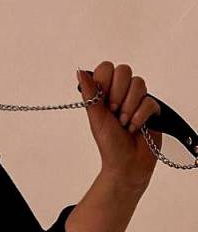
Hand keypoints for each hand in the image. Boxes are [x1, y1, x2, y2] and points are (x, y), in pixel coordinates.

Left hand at [77, 62, 161, 188]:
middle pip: (125, 71)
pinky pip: (150, 101)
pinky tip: (134, 128)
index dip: (106, 81)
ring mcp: (138, 100)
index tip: (102, 100)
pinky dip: (140, 117)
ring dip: (129, 107)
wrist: (127, 164)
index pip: (107, 68)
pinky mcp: (152, 109)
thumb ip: (90, 93)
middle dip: (118, 94)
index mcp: (105, 93)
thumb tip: (79, 72)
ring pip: (139, 84)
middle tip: (113, 111)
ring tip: (124, 123)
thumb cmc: (109, 143)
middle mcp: (122, 93)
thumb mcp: (95, 117)